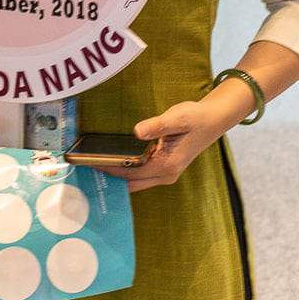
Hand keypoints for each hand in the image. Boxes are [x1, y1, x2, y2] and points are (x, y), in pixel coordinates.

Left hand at [92, 100, 229, 193]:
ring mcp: (165, 173)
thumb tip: (137, 131)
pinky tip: (112, 162)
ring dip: (117, 175)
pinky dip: (126, 171)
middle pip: (130, 182)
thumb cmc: (196, 118)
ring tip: (93, 165)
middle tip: (86, 167)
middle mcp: (165, 174)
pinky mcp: (164, 168)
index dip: (110, 168)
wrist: (212, 119)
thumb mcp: (177, 118)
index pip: (131, 172)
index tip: (91, 162)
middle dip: (109, 176)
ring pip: (135, 181)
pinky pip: (140, 175)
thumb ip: (157, 125)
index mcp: (167, 165)